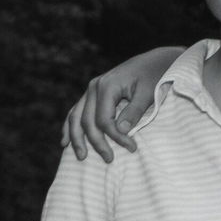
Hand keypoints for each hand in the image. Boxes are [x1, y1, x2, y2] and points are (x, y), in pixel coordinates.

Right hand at [61, 49, 175, 161]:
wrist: (155, 61)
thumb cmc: (155, 76)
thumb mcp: (148, 94)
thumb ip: (134, 111)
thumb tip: (121, 131)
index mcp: (107, 86)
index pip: (104, 119)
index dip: (116, 137)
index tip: (132, 148)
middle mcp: (94, 87)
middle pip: (87, 120)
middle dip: (96, 142)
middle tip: (109, 160)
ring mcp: (91, 90)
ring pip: (76, 116)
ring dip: (76, 137)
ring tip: (81, 156)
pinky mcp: (94, 93)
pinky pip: (76, 111)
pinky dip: (70, 126)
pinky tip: (65, 142)